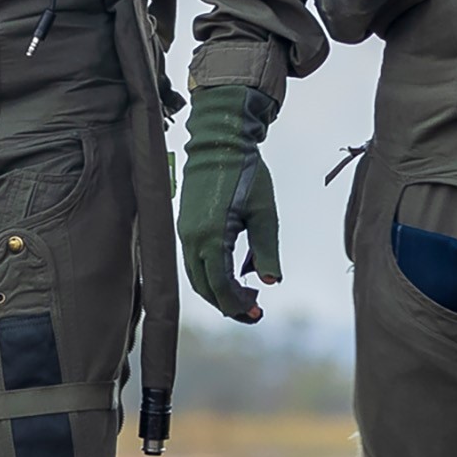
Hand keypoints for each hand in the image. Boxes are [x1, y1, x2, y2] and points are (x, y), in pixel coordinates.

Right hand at [179, 85, 282, 321]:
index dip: (238, 305)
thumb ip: (266, 249)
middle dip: (228, 304)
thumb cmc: (246, 174)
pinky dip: (211, 274)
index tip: (258, 313)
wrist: (219, 143)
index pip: (221, 287)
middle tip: (254, 311)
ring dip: (218, 291)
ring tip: (244, 295)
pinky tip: (232, 272)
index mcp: (211, 238)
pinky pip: (194, 261)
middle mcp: (191, 239)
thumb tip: (272, 281)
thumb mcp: (264, 213)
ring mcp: (184, 233)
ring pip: (197, 277)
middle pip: (205, 288)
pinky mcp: (185, 226)